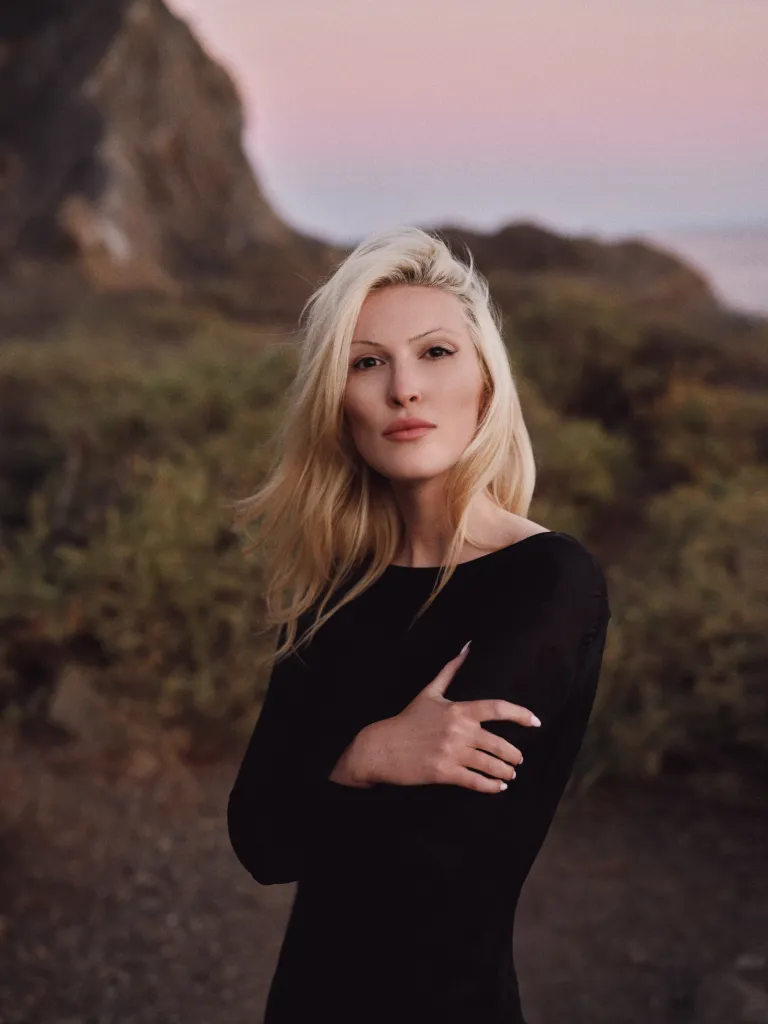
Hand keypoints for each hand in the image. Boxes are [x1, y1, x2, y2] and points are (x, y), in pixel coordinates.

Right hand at [330, 642, 540, 793]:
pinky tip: (498, 786)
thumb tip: (467, 647)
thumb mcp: (429, 692)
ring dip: (505, 771)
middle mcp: (458, 730)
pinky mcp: (443, 773)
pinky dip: (491, 786)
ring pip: (489, 764)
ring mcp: (451, 752)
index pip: (496, 709)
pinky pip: (475, 781)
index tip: (536, 721)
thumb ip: (450, 671)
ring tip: (510, 774)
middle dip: (513, 753)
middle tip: (519, 759)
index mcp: (457, 710)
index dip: (520, 714)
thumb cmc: (407, 720)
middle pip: (498, 743)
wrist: (381, 747)